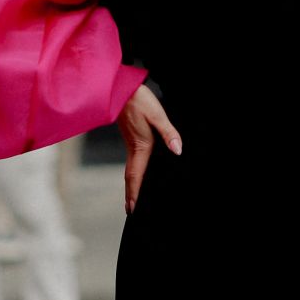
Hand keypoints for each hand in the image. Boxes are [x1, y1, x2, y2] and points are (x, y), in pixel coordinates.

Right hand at [117, 83, 181, 214]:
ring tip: (132, 197)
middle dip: (130, 194)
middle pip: (131, 176)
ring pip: (131, 169)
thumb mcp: (157, 115)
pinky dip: (133, 172)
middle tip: (130, 210)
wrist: (122, 89)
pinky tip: (139, 172)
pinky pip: (132, 160)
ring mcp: (131, 143)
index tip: (132, 209)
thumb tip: (178, 150)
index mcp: (140, 146)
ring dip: (131, 184)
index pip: (136, 175)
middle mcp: (133, 148)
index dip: (134, 192)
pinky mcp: (131, 138)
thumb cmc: (139, 101)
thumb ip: (169, 133)